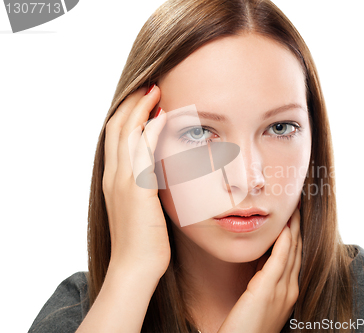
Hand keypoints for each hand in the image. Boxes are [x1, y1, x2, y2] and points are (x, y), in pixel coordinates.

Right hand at [102, 84, 169, 279]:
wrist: (135, 267)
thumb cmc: (143, 241)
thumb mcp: (142, 207)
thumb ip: (145, 186)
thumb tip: (157, 172)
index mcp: (114, 179)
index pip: (116, 137)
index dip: (128, 114)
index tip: (144, 98)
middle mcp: (114, 176)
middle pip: (117, 127)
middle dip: (132, 103)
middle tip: (149, 84)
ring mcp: (123, 182)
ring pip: (126, 134)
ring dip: (140, 109)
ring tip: (155, 90)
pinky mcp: (137, 190)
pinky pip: (143, 152)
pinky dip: (151, 131)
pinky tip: (163, 116)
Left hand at [218, 204, 301, 332]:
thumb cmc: (246, 328)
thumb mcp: (260, 302)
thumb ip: (263, 283)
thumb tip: (260, 263)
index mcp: (290, 293)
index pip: (296, 258)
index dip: (296, 237)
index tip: (294, 219)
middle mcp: (291, 291)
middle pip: (298, 252)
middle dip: (298, 228)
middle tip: (298, 206)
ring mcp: (282, 291)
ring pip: (292, 252)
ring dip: (293, 229)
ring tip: (294, 209)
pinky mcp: (267, 290)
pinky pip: (279, 260)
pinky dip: (283, 242)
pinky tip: (284, 227)